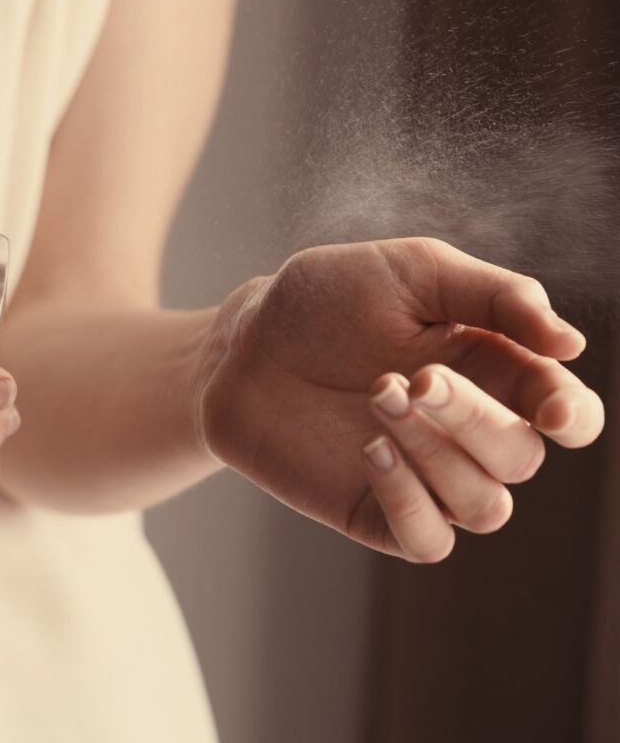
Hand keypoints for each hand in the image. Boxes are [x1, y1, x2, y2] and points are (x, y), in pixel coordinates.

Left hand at [198, 237, 604, 561]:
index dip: (571, 417)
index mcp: (490, 370)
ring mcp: (422, 476)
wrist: (242, 344)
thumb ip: (494, 296)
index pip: (566, 413)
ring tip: (377, 397)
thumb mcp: (410, 272)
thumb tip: (572, 345)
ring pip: (485, 506)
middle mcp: (465, 431)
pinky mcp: (374, 511)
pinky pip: (428, 542)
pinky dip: (411, 503)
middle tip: (410, 378)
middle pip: (521, 459)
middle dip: (472, 419)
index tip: (549, 410)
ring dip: (437, 454)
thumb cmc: (324, 300)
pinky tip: (372, 450)